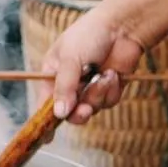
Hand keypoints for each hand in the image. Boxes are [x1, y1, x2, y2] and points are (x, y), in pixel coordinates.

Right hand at [38, 8, 146, 124]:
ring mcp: (89, 87)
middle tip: (86, 108)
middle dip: (79, 112)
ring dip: (98, 95)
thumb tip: (59, 114)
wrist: (122, 27)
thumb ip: (64, 87)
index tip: (46, 139)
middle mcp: (70, 82)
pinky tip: (112, 73)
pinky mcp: (108, 89)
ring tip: (104, 76)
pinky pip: (107, 102)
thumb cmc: (90, 35)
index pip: (45, 102)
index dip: (45, 120)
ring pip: (90, 108)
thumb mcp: (70, 58)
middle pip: (69, 112)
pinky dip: (110, 90)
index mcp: (53, 72)